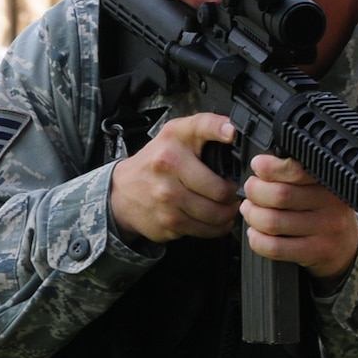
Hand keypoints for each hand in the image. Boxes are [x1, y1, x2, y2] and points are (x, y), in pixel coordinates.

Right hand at [107, 113, 241, 244]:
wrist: (122, 192)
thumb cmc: (155, 163)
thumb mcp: (175, 136)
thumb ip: (204, 128)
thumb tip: (234, 132)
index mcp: (174, 140)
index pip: (200, 126)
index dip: (218, 129)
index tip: (232, 133)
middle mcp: (168, 165)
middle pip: (220, 189)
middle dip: (233, 193)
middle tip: (232, 192)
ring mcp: (167, 197)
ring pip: (216, 214)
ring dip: (228, 213)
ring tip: (226, 207)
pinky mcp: (168, 222)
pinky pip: (205, 230)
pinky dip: (216, 228)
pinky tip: (213, 219)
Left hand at [240, 153, 357, 282]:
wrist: (345, 245)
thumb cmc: (322, 210)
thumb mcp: (316, 187)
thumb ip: (292, 174)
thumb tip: (260, 167)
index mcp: (329, 181)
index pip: (296, 170)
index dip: (270, 168)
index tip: (258, 165)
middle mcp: (331, 203)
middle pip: (280, 195)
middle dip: (255, 191)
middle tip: (250, 190)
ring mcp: (325, 229)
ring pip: (273, 222)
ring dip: (252, 215)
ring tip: (250, 211)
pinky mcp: (316, 251)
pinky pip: (275, 247)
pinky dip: (257, 240)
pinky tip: (256, 233)